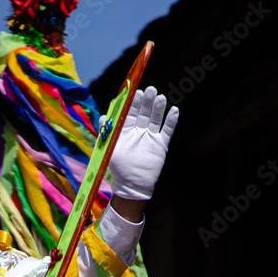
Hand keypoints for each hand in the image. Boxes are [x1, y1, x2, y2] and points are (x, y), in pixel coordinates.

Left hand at [101, 87, 178, 201]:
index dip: (133, 103)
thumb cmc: (118, 168)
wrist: (131, 185)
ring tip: (160, 98)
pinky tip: (174, 110)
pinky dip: (170, 122)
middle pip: (143, 113)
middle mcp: (138, 132)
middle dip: (146, 102)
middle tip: (150, 90)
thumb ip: (107, 133)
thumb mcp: (110, 150)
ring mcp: (150, 137)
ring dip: (158, 109)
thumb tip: (103, 118)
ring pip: (155, 120)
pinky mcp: (160, 145)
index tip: (135, 92)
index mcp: (126, 131)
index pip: (130, 113)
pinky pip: (167, 131)